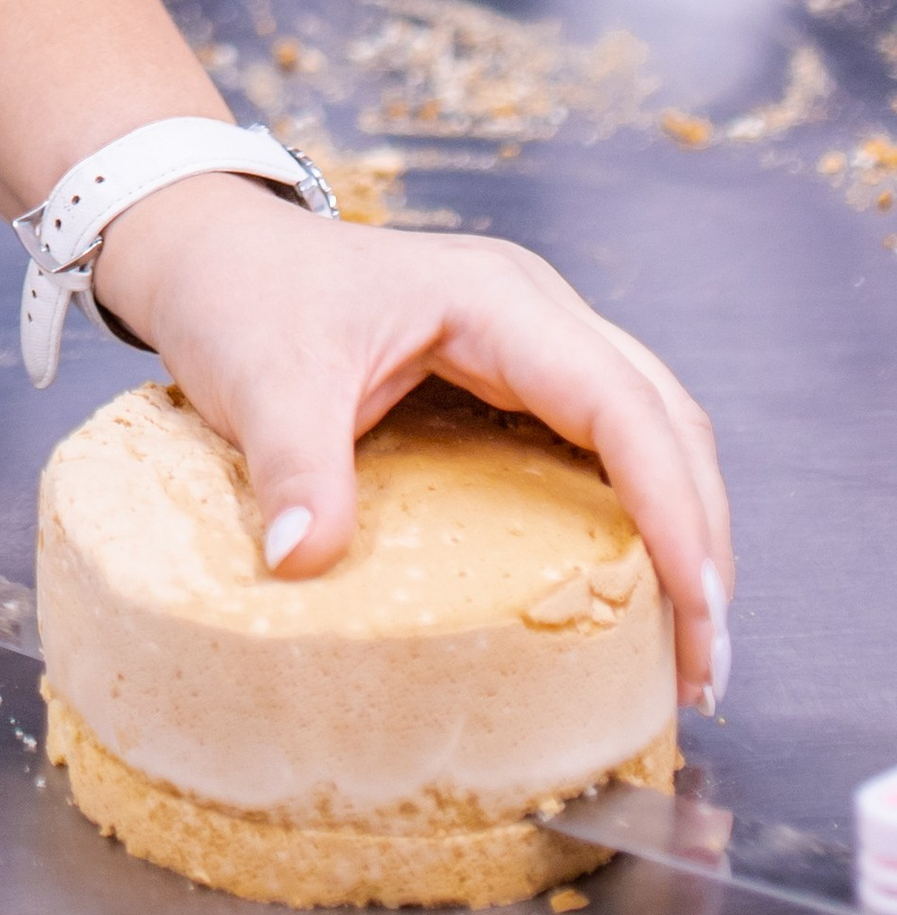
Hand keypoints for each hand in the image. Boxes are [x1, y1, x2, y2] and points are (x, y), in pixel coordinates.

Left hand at [93, 173, 732, 707]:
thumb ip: (292, 464)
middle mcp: (533, 312)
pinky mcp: (515, 373)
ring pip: (653, 427)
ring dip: (683, 525)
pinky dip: (639, 511)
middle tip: (703, 664)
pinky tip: (629, 589)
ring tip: (686, 647)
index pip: (620, 404)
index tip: (696, 607)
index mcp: (495, 299)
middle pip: (666, 419)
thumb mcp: (261, 376)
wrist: (211, 250)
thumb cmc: (241, 295)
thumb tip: (304, 562)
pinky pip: (608, 439)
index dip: (671, 506)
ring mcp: (531, 339)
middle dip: (701, 536)